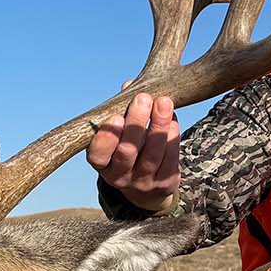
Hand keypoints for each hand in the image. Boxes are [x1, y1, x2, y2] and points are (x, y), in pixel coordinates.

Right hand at [87, 93, 180, 212]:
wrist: (147, 186)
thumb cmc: (129, 148)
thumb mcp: (120, 134)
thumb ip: (122, 110)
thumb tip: (129, 84)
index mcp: (103, 165)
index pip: (98, 155)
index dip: (106, 138)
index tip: (116, 116)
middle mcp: (120, 177)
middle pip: (127, 152)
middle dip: (136, 124)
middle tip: (143, 98)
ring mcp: (144, 182)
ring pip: (152, 154)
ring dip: (158, 125)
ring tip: (164, 102)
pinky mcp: (165, 183)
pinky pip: (170, 158)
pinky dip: (172, 136)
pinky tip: (172, 119)